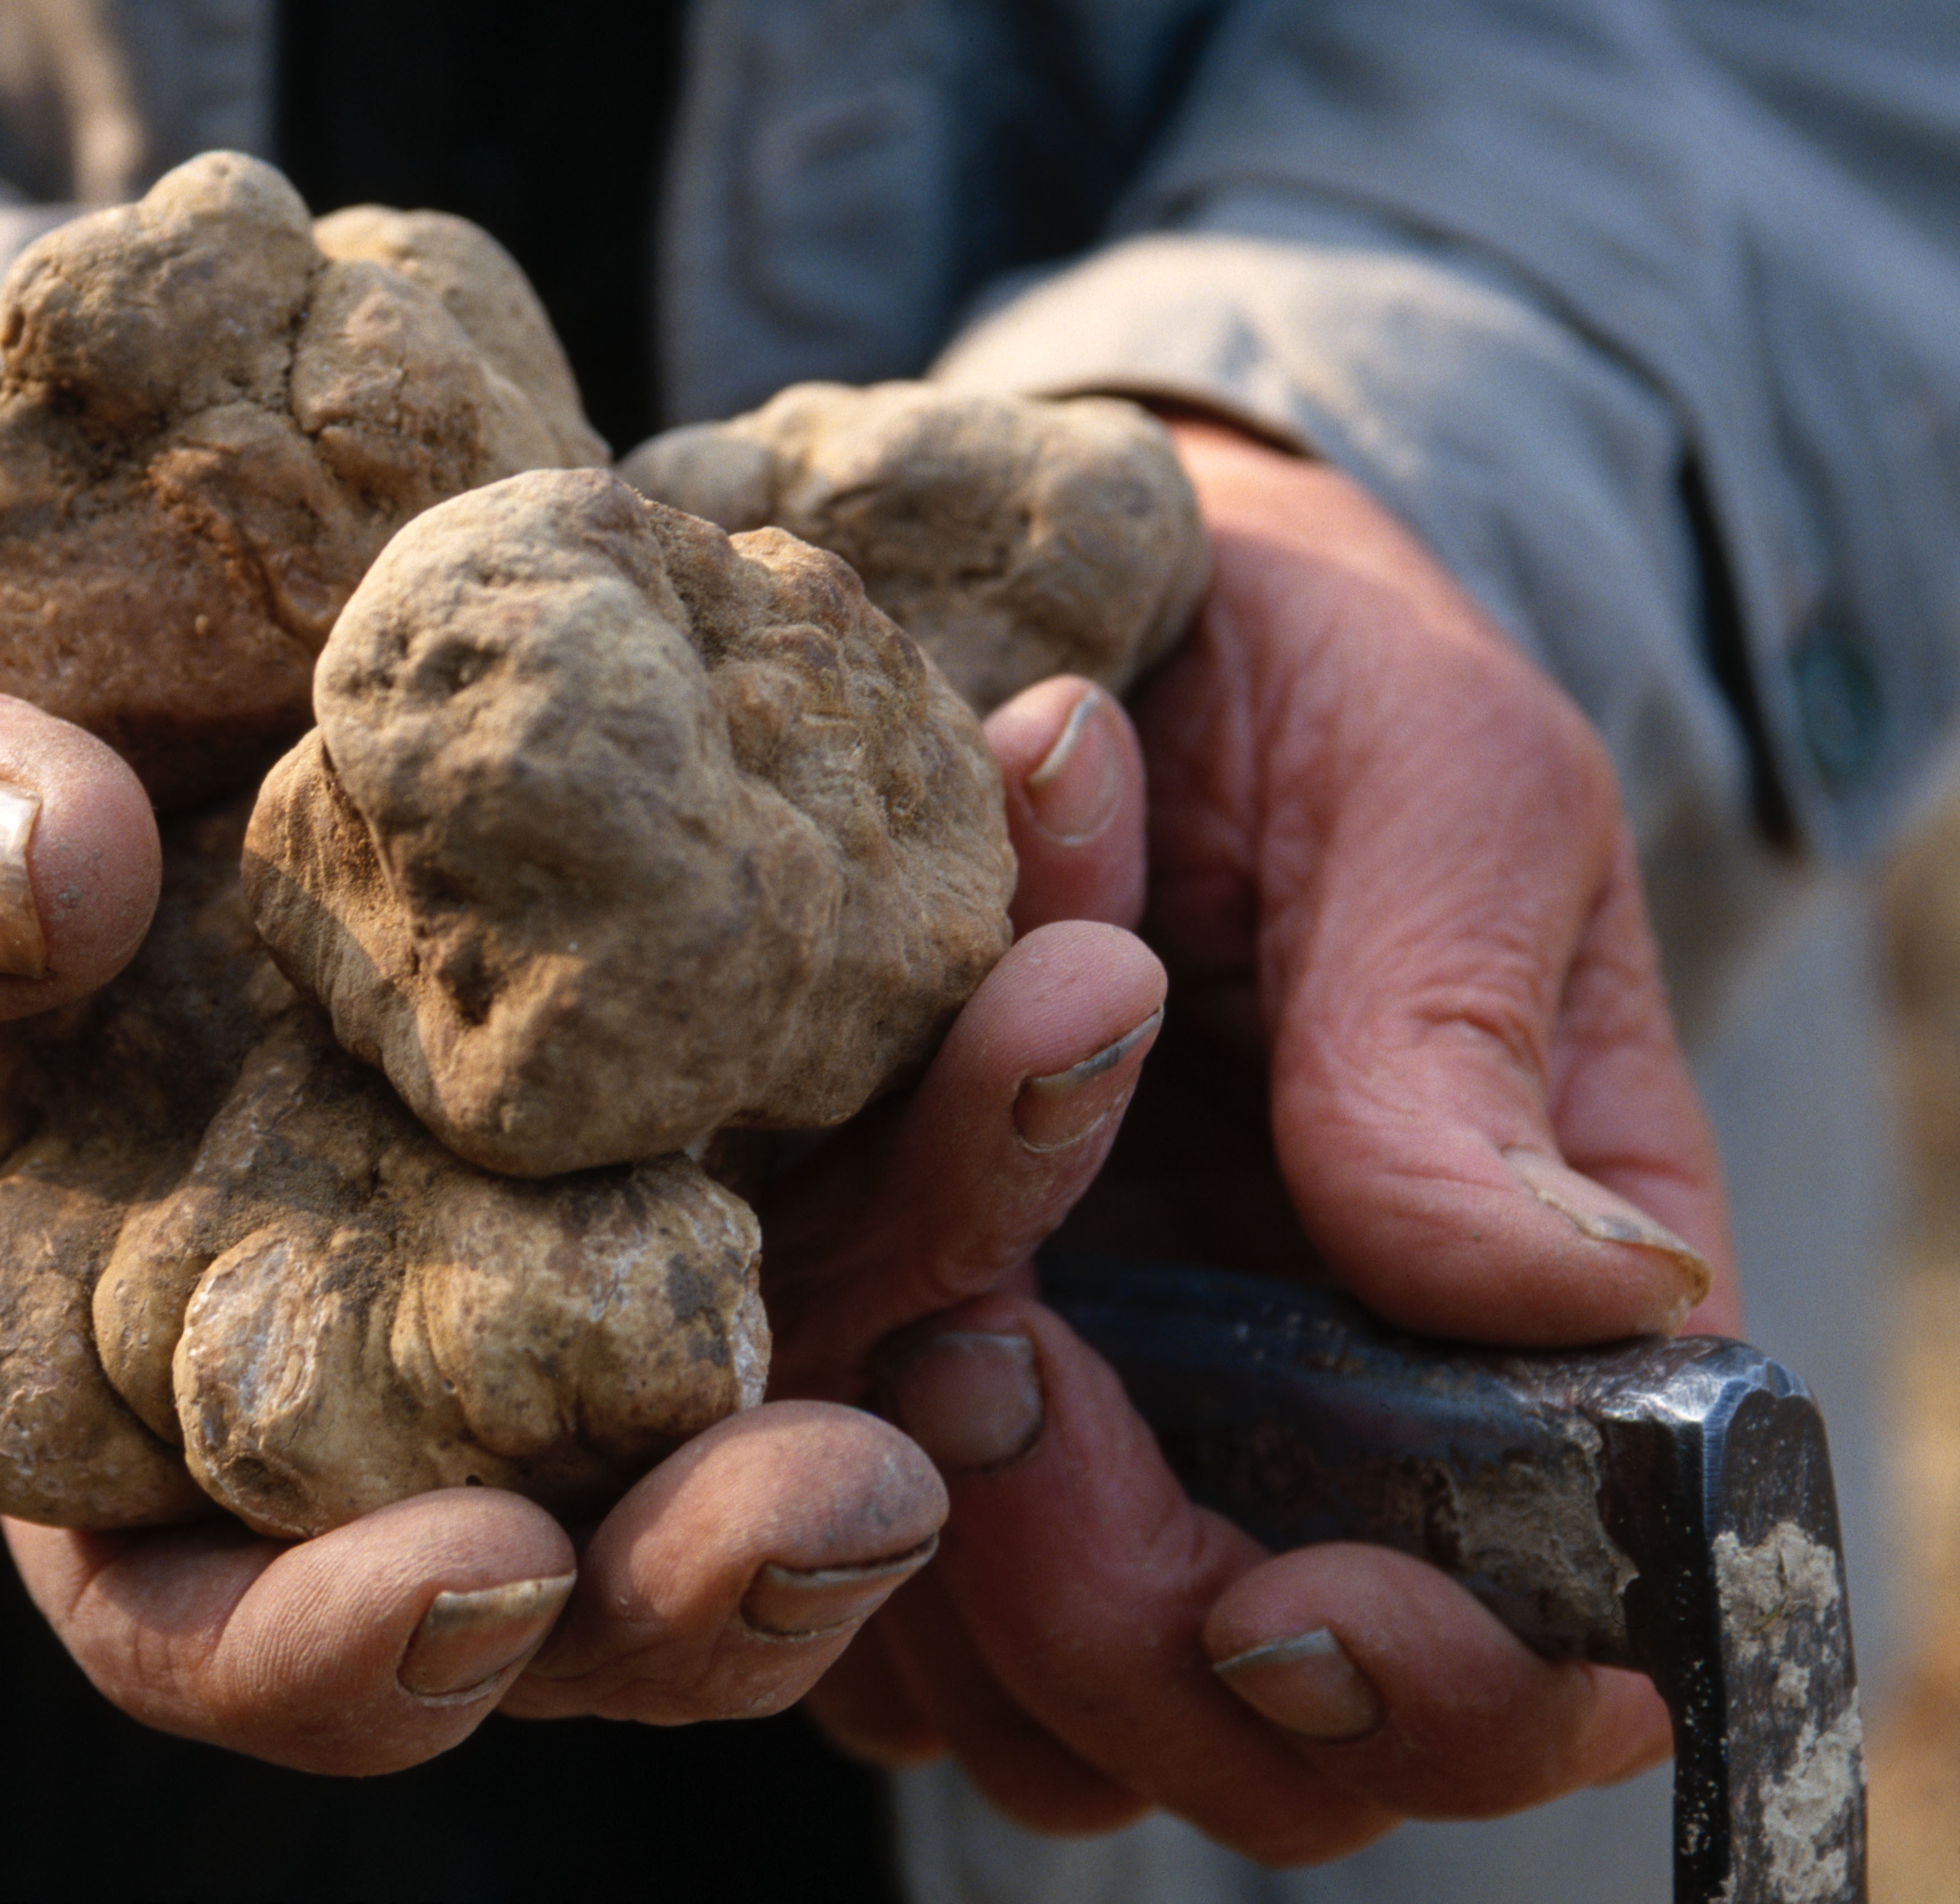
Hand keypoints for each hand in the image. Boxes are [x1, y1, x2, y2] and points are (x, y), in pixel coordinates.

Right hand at [0, 747, 1167, 1770]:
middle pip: (575, 1540)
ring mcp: (562, 1169)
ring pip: (791, 1316)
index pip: (216, 1606)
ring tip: (1066, 1049)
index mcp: (93, 1355)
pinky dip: (974, 974)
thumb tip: (34, 884)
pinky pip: (871, 1049)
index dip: (343, 1645)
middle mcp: (367, 1316)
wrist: (27, 537)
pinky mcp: (701, 999)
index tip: (479, 1572)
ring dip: (949, 1234)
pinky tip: (1061, 836)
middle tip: (867, 1483)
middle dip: (724, 1552)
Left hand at [793, 418, 1738, 1862]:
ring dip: (915, 1486)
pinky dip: (770, 1408)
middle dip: (1104, 1598)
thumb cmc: (1300, 688)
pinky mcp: (869, 1366)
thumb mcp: (1431, 793)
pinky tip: (782, 1190)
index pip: (1514, 1641)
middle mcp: (1283, 1436)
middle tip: (1003, 1353)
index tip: (1276, 1595)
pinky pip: (797, 1511)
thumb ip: (1457, 1041)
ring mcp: (1067, 1423)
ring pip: (979, 1661)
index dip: (1420, 1689)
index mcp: (1496, 1346)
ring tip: (907, 1227)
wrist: (1068, 618)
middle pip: (1216, 1713)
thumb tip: (1561, 1300)